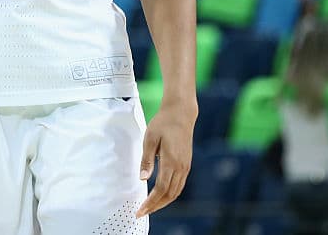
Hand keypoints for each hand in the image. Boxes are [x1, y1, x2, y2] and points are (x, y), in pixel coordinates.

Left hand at [137, 100, 195, 216]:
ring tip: (150, 207)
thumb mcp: (149, 139)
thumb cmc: (162, 124)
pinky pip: (179, 185)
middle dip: (156, 206)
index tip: (141, 210)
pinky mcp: (186, 165)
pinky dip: (170, 194)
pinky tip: (161, 196)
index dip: (150, 202)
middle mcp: (181, 167)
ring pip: (176, 192)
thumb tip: (142, 179)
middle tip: (142, 213)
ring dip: (163, 202)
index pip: (160, 189)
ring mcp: (185, 167)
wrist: (181, 114)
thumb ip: (146, 160)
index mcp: (171, 161)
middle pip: (169, 195)